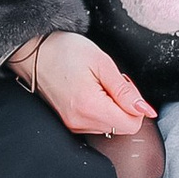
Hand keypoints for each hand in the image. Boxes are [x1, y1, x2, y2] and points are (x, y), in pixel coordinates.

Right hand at [10, 28, 155, 134]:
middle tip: (109, 82)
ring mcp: (72, 124)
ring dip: (110, 107)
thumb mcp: (102, 63)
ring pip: (109, 126)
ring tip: (95, 84)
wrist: (33, 51)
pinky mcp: (68, 122)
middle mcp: (79, 122)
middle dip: (124, 106)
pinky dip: (99, 109)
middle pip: (121, 127)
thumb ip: (126, 91)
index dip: (135, 104)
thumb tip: (146, 111)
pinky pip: (94, 123)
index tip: (123, 85)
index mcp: (90, 107)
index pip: (132, 124)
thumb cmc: (64, 50)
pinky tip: (88, 91)